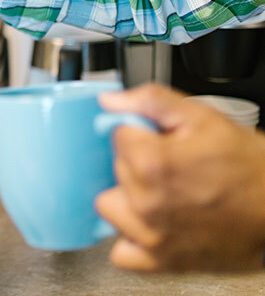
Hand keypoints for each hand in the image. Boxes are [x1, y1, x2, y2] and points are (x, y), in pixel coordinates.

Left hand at [94, 84, 264, 271]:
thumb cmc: (250, 167)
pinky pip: (122, 252)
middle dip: (137, 162)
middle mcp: (145, 202)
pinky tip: (152, 224)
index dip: (140, 132)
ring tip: (160, 193)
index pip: (117, 135)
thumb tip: (110, 100)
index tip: (158, 138)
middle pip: (114, 169)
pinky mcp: (160, 260)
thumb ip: (151, 101)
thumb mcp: (204, 118)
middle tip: (170, 164)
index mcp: (151, 163)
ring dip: (128, 198)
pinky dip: (132, 238)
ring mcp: (151, 235)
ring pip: (110, 207)